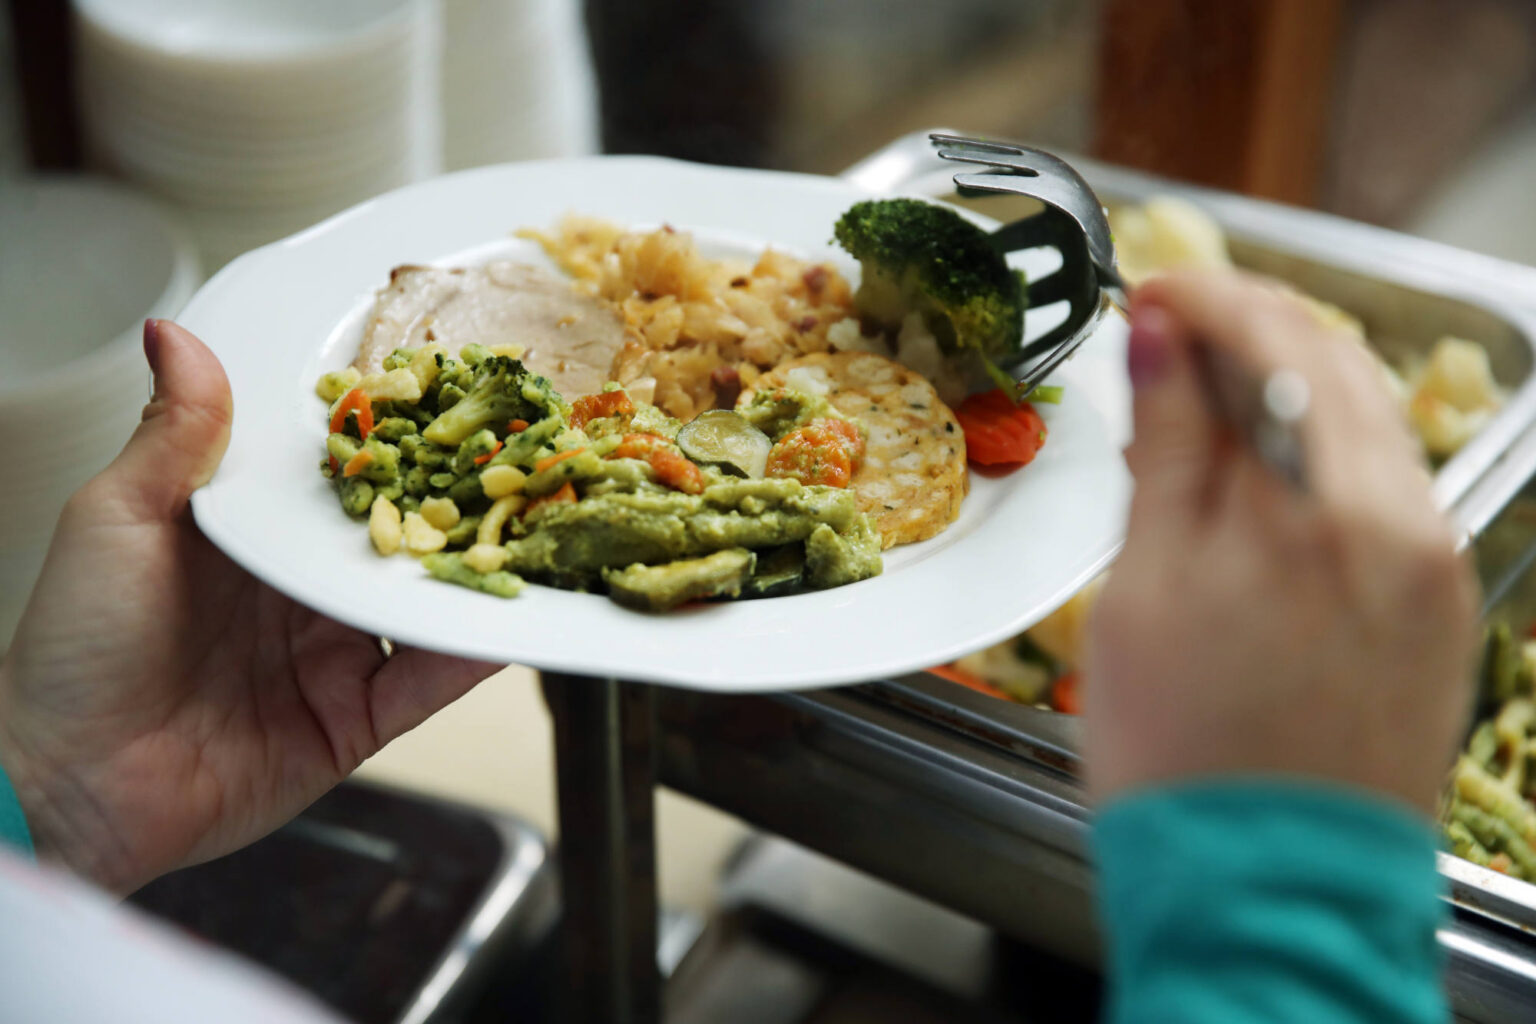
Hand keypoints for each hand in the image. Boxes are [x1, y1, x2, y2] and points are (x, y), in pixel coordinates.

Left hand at [0, 320, 496, 892]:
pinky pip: (426, 682)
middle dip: (457, 498)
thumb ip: (172, 435)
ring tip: (534, 530)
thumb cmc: (73, 647)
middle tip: (520, 456)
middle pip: (398, 534)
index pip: (342, 473)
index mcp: (255, 531)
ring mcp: (335, 653)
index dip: (394, 435)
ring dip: (477, 572)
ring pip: (424, 604)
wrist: (70, 783)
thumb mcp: (116, 518)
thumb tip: (173, 334)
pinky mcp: (355, 719)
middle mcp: (304, 588)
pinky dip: (470, 655)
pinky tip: (508, 622)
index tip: (449, 393)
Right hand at [1085, 272, 1479, 814]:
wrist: (1267, 887)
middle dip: (1252, 321)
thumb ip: (1166, 454)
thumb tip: (1160, 345)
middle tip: (1174, 320)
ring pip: (1366, 417)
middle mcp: (1398, 526)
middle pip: (1333, 364)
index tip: (1151, 290)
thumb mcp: (1143, 591)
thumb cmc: (1182, 757)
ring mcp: (1430, 566)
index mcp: (1317, 515)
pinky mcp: (1438, 604)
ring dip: (1290, 376)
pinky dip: (1324, 443)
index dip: (1204, 299)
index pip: (1271, 345)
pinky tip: (1269, 458)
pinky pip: (1386, 482)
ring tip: (1211, 384)